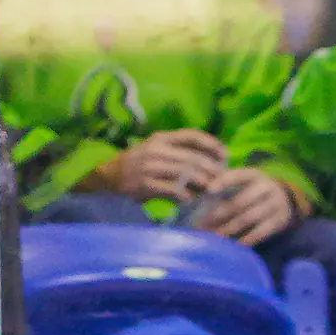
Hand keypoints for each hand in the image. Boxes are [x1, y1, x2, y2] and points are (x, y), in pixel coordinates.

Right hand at [98, 130, 228, 201]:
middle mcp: (156, 149)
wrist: (110, 175)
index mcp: (160, 138)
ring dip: (201, 184)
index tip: (225, 154)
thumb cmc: (140, 162)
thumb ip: (178, 151)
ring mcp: (150, 167)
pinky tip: (190, 199)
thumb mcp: (157, 149)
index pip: (190, 135)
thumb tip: (212, 158)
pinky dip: (185, 195)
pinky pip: (172, 190)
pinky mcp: (145, 184)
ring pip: (185, 174)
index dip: (211, 144)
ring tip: (210, 191)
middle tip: (222, 179)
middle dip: (211, 169)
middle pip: (192, 157)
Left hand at [190, 167, 295, 246]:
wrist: (286, 197)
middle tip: (203, 223)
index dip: (223, 181)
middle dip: (220, 214)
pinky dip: (247, 239)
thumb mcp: (246, 180)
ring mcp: (275, 204)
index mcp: (254, 174)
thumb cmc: (255, 189)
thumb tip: (201, 191)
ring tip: (214, 236)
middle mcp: (266, 187)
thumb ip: (228, 183)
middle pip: (240, 202)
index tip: (208, 190)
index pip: (237, 175)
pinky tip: (235, 244)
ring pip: (248, 218)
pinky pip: (261, 232)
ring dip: (229, 228)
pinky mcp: (280, 220)